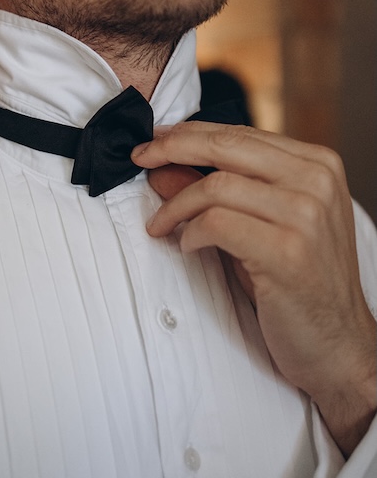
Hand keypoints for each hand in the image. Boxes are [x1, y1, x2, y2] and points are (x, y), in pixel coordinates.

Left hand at [132, 122, 376, 454]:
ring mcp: (307, 215)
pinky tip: (188, 246)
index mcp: (317, 165)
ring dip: (176, 206)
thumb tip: (162, 166)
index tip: (153, 142)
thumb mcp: (256, 225)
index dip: (189, 134)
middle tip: (140, 159)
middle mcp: (317, 181)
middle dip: (172, 149)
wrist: (338, 344)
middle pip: (226, 146)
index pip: (240, 133)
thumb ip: (215, 191)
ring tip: (162, 226)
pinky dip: (191, 233)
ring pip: (216, 186)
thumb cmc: (296, 284)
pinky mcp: (288, 252)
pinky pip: (217, 224)